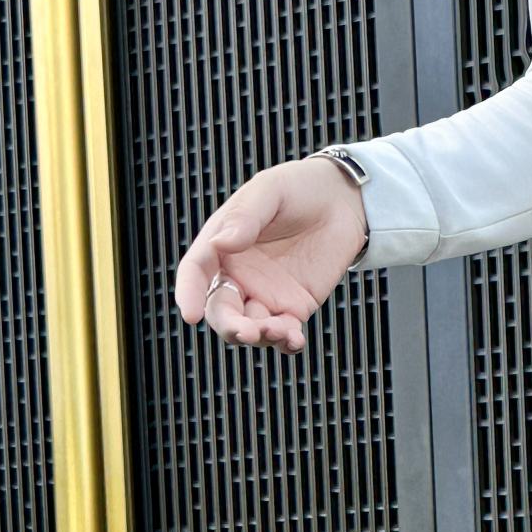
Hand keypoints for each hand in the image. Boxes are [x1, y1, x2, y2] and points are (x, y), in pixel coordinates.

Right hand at [173, 158, 369, 355]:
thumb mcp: (269, 191)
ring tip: (278, 331)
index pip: (196, 272)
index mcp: (221, 243)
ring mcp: (266, 294)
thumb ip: (245, 216)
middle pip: (221, 310)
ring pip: (250, 327)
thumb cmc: (299, 188)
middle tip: (246, 332)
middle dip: (229, 326)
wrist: (342, 201)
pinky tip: (294, 340)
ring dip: (259, 337)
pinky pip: (284, 334)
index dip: (189, 293)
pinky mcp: (294, 308)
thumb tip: (221, 242)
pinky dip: (286, 343)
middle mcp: (239, 274)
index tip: (190, 315)